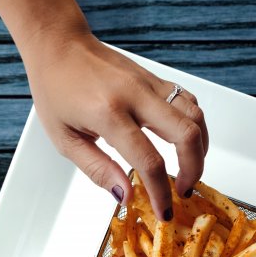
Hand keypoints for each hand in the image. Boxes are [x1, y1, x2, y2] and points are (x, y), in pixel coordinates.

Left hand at [24, 33, 207, 220]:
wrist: (59, 46)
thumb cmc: (56, 91)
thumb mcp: (65, 139)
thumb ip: (98, 169)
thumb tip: (126, 196)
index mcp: (108, 114)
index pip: (148, 160)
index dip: (160, 191)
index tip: (163, 210)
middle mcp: (135, 95)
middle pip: (186, 134)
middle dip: (193, 170)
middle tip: (182, 191)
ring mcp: (148, 83)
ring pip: (195, 115)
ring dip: (200, 148)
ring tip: (187, 171)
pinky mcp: (154, 78)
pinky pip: (187, 102)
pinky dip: (194, 126)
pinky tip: (185, 143)